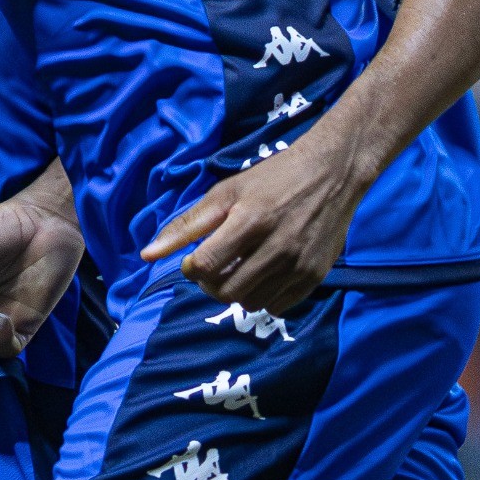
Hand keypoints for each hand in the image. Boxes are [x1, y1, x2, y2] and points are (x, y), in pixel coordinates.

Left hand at [137, 120, 373, 311]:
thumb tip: (147, 255)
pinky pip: (278, 306)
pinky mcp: (316, 276)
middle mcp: (278, 247)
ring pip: (252, 303)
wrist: (333, 172)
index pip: (207, 265)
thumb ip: (187, 225)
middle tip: (211, 269)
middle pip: (227, 292)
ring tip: (236, 271)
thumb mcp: (226, 192)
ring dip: (235, 292)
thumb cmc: (272, 178)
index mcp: (251, 220)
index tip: (193, 260)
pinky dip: (261, 297)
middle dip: (209, 285)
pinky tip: (259, 276)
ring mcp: (300, 264)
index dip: (191, 269)